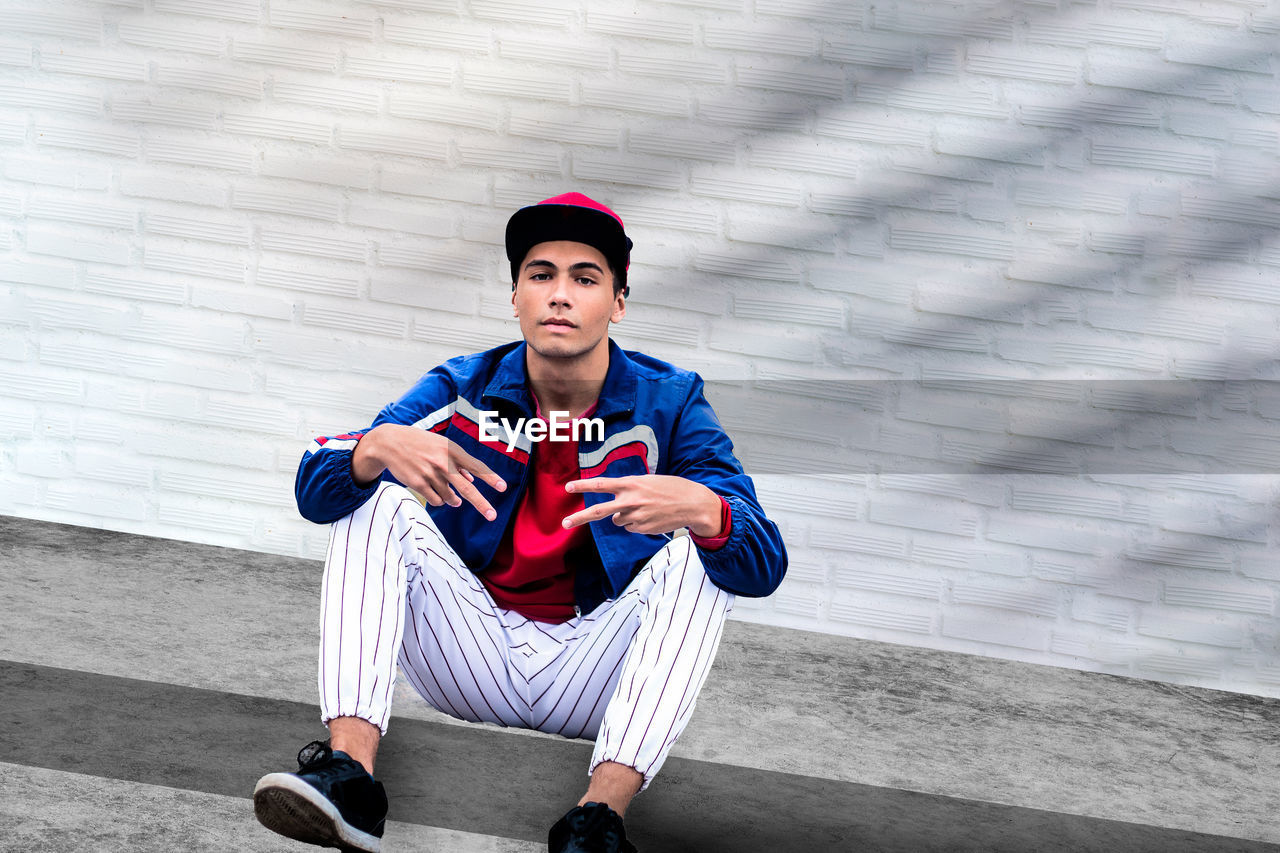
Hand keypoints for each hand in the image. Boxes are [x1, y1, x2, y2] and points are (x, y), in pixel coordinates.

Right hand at [352, 424, 505, 519]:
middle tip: (492, 515)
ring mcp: (430, 474)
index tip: (502, 488)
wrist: (390, 443)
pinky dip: (439, 500)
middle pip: (466, 488)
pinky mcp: (418, 483)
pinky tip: (436, 493)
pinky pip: (436, 500)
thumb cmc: (420, 443)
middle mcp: (442, 462)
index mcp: (451, 450)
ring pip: (450, 498)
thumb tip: (471, 480)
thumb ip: (457, 462)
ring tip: (451, 496)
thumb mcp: (441, 445)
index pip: (475, 466)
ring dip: (453, 500)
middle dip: (481, 503)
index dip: (490, 477)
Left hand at [561, 475, 722, 536]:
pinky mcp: (643, 529)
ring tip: (646, 509)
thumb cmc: (672, 489)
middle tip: (564, 523)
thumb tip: (616, 510)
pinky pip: (631, 528)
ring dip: (625, 516)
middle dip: (580, 518)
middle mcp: (631, 500)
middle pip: (599, 510)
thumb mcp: (649, 481)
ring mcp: (637, 516)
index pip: (602, 484)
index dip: (584, 485)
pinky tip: (652, 517)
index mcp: (632, 484)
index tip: (568, 487)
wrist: (693, 503)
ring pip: (618, 520)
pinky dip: (637, 524)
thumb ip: (630, 491)